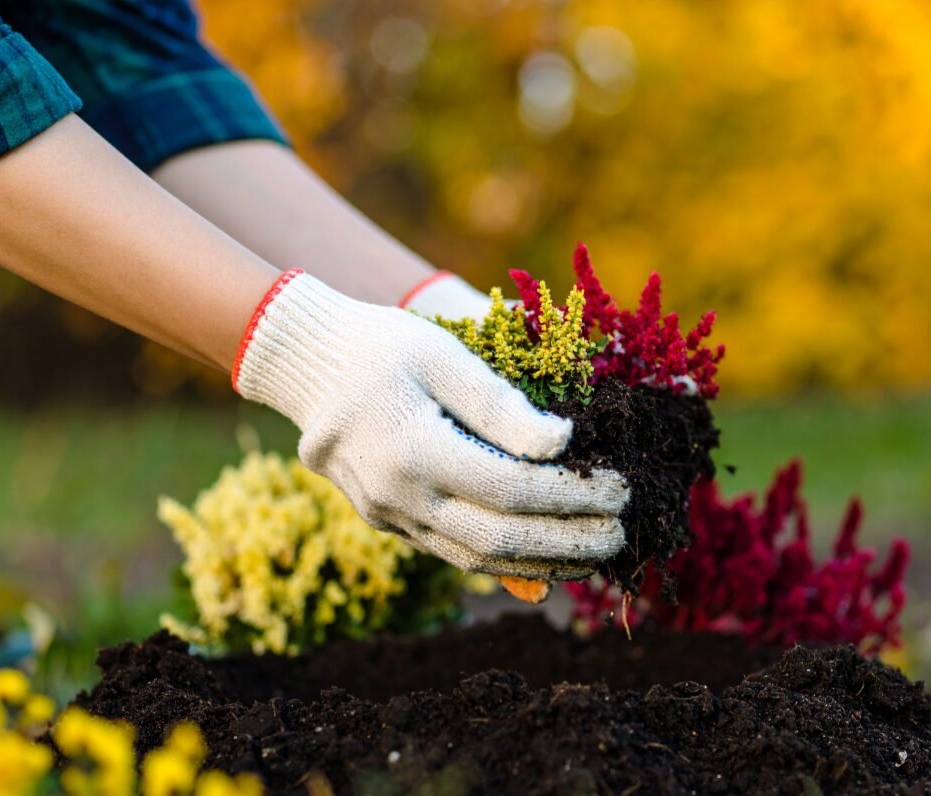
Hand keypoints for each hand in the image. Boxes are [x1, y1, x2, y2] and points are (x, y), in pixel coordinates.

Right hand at [234, 270, 628, 578]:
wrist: (309, 369)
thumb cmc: (381, 347)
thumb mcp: (443, 354)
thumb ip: (501, 403)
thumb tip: (562, 444)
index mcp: (412, 449)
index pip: (511, 490)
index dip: (572, 495)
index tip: (619, 487)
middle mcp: (397, 496)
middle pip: (499, 539)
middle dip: (568, 543)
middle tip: (620, 535)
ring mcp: (388, 516)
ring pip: (475, 559)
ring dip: (541, 563)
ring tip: (593, 554)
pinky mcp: (387, 522)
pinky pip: (453, 553)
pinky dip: (504, 559)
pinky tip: (542, 554)